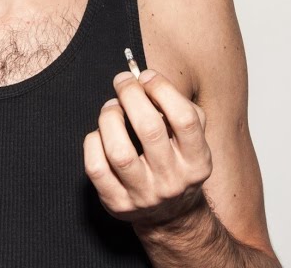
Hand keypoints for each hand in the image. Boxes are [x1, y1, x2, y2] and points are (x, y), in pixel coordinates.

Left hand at [83, 70, 213, 228]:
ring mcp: (144, 195)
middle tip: (123, 82)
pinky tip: (100, 134)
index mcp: (197, 161)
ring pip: (119, 151)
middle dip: (131, 95)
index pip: (184, 118)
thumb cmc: (178, 162)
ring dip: (110, 119)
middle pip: (149, 129)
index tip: (146, 76)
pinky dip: (93, 142)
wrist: (170, 214)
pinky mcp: (117, 203)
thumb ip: (179, 107)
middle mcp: (173, 180)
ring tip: (111, 108)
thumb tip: (146, 80)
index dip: (162, 89)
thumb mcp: (193, 138)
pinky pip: (96, 168)